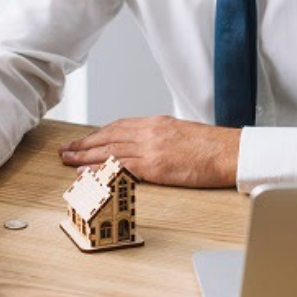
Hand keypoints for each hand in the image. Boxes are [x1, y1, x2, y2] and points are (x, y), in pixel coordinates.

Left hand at [59, 116, 240, 187]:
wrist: (231, 152)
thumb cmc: (212, 146)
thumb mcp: (181, 132)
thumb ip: (160, 136)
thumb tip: (146, 144)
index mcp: (155, 123)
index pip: (118, 126)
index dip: (97, 134)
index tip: (83, 140)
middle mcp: (148, 132)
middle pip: (108, 137)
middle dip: (84, 144)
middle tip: (65, 149)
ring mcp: (150, 149)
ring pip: (109, 151)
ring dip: (85, 157)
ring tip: (68, 160)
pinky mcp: (154, 166)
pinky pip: (120, 168)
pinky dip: (101, 170)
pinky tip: (87, 173)